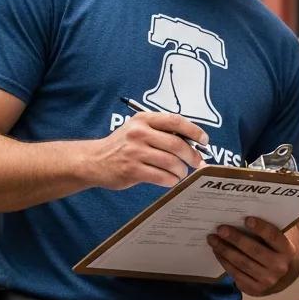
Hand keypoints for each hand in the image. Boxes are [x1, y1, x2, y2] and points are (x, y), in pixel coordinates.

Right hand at [89, 112, 206, 189]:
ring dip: (182, 170)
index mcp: (144, 119)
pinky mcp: (131, 170)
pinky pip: (161, 176)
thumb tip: (193, 143)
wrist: (94, 160)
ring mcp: (135, 151)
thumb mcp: (139, 129)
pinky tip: (171, 180)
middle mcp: (139, 133)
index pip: (176, 121)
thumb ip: (162, 132)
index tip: (204, 141)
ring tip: (182, 173)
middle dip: (192, 155)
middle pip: (177, 144)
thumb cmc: (122, 145)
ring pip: (171, 162)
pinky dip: (171, 180)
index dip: (194, 131)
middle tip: (198, 162)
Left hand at [208, 217, 298, 295]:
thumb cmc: (276, 248)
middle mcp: (279, 267)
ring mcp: (267, 281)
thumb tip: (244, 214)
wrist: (282, 276)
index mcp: (288, 250)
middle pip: (254, 251)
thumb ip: (268, 228)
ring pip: (242, 264)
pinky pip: (236, 274)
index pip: (274, 237)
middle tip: (220, 229)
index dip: (261, 228)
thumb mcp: (279, 238)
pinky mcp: (255, 289)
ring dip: (225, 250)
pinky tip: (217, 252)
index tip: (246, 219)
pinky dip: (224, 262)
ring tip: (213, 239)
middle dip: (235, 239)